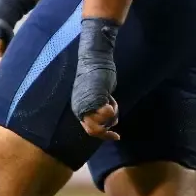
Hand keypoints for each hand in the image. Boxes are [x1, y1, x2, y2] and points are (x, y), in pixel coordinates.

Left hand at [71, 17, 120, 140]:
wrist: (96, 59)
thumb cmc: (97, 75)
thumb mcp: (96, 95)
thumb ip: (99, 107)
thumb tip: (110, 120)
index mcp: (79, 109)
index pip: (89, 130)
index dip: (103, 135)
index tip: (116, 136)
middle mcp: (80, 109)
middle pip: (95, 130)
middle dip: (108, 128)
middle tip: (116, 123)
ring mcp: (86, 105)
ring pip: (103, 123)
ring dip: (112, 115)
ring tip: (112, 102)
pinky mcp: (95, 100)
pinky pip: (108, 114)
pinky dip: (113, 109)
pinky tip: (112, 99)